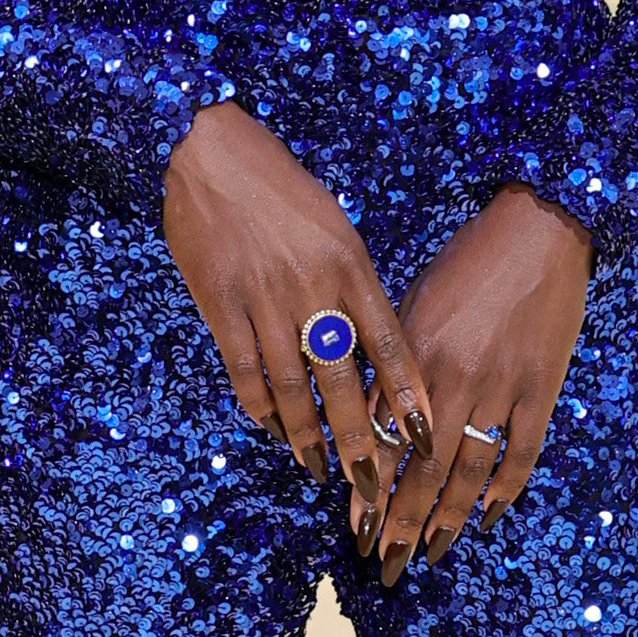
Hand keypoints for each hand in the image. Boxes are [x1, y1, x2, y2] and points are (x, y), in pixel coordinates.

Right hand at [161, 100, 429, 508]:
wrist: (212, 152)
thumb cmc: (282, 190)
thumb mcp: (335, 229)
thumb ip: (352, 285)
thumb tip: (369, 346)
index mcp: (349, 264)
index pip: (388, 341)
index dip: (406, 394)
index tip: (425, 437)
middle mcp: (312, 285)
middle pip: (341, 378)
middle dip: (359, 437)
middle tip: (371, 484)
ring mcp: (264, 297)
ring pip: (291, 385)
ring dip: (308, 435)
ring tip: (320, 469)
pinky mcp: (220, 304)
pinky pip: (245, 369)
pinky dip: (260, 406)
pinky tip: (273, 429)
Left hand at [368, 186, 590, 586]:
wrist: (539, 228)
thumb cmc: (467, 262)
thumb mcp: (414, 306)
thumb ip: (391, 365)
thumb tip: (368, 422)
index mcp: (416, 355)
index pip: (386, 439)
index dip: (371, 489)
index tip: (355, 529)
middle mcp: (454, 377)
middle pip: (423, 468)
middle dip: (401, 521)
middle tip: (384, 562)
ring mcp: (502, 385)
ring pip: (469, 469)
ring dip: (447, 518)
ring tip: (430, 553)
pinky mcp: (542, 387)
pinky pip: (522, 453)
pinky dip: (505, 490)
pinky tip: (487, 519)